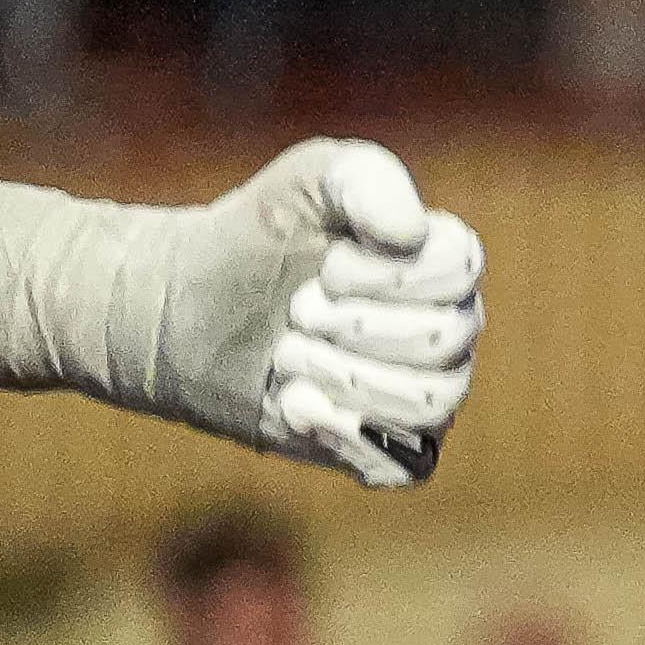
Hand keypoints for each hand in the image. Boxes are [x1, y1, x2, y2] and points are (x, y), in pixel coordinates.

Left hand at [156, 141, 485, 484]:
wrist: (183, 310)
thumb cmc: (252, 239)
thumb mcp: (301, 184)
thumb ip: (364, 181)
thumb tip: (411, 234)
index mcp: (439, 261)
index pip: (461, 272)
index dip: (390, 277)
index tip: (328, 266)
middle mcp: (445, 324)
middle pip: (446, 341)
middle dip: (354, 329)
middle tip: (295, 314)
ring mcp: (418, 388)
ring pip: (431, 402)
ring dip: (343, 378)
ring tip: (285, 358)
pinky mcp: (381, 442)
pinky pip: (408, 463)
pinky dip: (350, 438)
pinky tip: (295, 406)